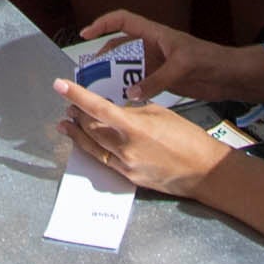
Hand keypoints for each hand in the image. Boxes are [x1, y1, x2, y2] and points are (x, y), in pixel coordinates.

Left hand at [55, 81, 231, 198]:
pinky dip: (92, 149)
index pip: (97, 108)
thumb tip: (115, 110)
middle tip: (68, 104)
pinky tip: (87, 142)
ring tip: (66, 123)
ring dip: (77, 133)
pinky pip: (103, 161)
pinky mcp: (128, 178)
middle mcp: (125, 148)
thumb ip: (133, 112)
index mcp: (134, 127)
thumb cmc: (188, 138)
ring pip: (92, 147)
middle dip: (76, 114)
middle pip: (90, 128)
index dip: (76, 95)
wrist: (204, 170)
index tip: (60, 85)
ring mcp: (125, 166)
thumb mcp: (159, 114)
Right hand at [75, 11, 254, 104]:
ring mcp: (156, 64)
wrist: (229, 76)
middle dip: (104, 58)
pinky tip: (122, 101)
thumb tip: (132, 94)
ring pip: (127, 69)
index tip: (85, 34)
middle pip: (120, 48)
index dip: (102, 23)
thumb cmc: (210, 60)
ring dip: (115, 78)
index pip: (123, 20)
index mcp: (155, 34)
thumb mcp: (183, 66)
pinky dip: (129, 91)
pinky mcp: (162, 80)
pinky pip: (139, 84)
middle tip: (90, 74)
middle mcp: (152, 47)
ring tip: (100, 90)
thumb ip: (157, 80)